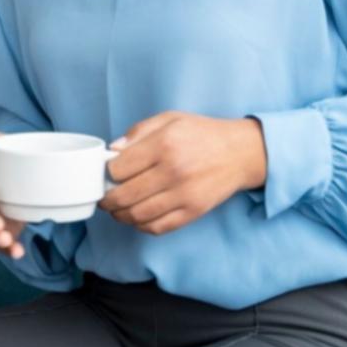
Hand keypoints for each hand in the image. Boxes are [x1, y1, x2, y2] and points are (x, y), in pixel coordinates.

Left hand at [101, 112, 266, 235]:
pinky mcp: (194, 212)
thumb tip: (112, 151)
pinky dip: (141, 226)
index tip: (106, 173)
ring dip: (120, 215)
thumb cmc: (202, 134)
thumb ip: (138, 132)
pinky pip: (158, 227)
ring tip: (117, 208)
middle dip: (107, 199)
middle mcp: (173, 171)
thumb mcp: (170, 119)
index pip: (118, 168)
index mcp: (164, 145)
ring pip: (137, 215)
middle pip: (123, 195)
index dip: (106, 173)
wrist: (242, 152)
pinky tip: (138, 216)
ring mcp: (184, 195)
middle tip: (104, 196)